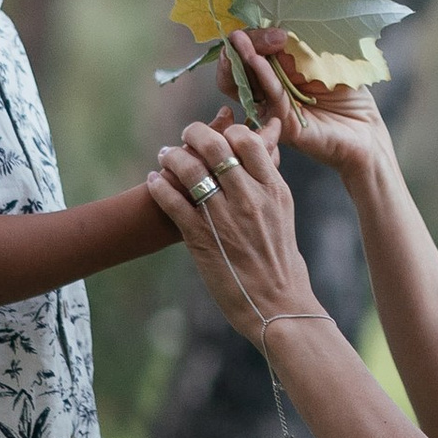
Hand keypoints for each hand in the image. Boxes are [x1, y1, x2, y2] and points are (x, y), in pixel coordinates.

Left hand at [146, 115, 323, 348]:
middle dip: (194, 133)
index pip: (247, 140)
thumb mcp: (284, 213)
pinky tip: (153, 181)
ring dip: (172, 156)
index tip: (218, 135)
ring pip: (190, 169)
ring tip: (165, 156)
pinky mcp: (201, 239)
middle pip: (215, 146)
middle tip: (186, 136)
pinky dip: (158, 186)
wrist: (278, 305)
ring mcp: (224, 218)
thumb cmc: (282, 262)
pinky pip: (173, 202)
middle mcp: (249, 198)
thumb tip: (266, 149)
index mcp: (273, 189)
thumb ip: (269, 181)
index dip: (227, 131)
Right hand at [221, 29, 384, 174]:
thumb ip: (298, 46)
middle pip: (236, 67)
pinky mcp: (282, 126)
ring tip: (241, 43)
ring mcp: (271, 109)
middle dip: (239, 47)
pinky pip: (268, 99)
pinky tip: (257, 61)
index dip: (254, 37)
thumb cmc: (347, 90)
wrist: (365, 129)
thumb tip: (275, 34)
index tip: (276, 31)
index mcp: (275, 71)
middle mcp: (267, 91)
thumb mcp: (323, 57)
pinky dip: (262, 77)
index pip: (252, 49)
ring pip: (242, 85)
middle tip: (245, 36)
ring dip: (240, 61)